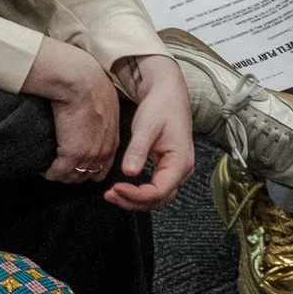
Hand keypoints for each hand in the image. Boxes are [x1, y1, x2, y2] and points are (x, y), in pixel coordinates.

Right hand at [24, 38, 120, 185]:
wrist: (81, 82)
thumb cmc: (90, 84)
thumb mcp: (106, 103)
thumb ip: (102, 117)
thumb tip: (91, 116)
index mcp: (113, 140)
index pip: (103, 166)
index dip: (88, 168)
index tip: (75, 164)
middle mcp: (103, 151)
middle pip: (88, 175)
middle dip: (73, 173)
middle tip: (59, 167)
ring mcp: (89, 155)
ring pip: (73, 177)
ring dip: (60, 174)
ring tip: (50, 167)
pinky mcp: (72, 154)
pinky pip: (57, 173)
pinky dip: (49, 173)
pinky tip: (43, 167)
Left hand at [106, 54, 193, 209]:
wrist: (168, 92)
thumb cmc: (161, 106)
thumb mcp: (147, 126)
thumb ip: (138, 150)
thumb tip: (128, 172)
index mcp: (181, 161)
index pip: (159, 191)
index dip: (137, 195)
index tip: (115, 188)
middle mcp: (182, 170)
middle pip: (159, 199)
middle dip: (134, 201)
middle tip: (110, 195)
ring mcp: (177, 170)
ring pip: (158, 197)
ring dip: (136, 200)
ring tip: (112, 194)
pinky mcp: (168, 168)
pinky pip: (156, 188)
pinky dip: (139, 193)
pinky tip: (123, 188)